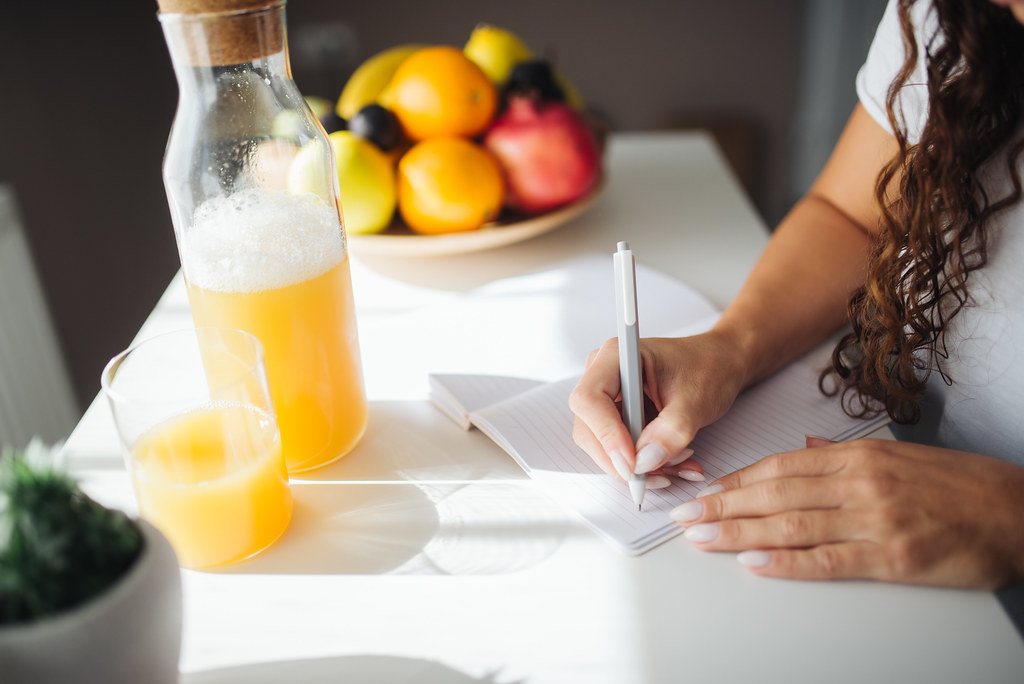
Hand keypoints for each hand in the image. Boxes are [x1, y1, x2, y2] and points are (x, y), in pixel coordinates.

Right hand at [568, 329, 749, 483]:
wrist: (719, 364)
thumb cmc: (708, 368)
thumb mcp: (696, 400)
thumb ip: (671, 431)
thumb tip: (644, 462)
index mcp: (617, 356)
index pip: (590, 400)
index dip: (606, 435)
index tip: (632, 463)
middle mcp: (603, 375)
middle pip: (590, 429)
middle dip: (624, 459)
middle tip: (662, 474)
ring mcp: (607, 397)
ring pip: (602, 445)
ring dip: (637, 466)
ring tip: (678, 465)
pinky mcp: (615, 416)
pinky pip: (616, 449)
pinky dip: (643, 464)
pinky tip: (672, 463)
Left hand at [672, 437, 1023, 587]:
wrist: (1018, 512)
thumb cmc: (959, 485)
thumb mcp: (898, 455)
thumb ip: (845, 454)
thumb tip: (805, 448)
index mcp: (859, 456)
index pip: (780, 465)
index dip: (737, 479)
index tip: (705, 489)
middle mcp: (860, 482)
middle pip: (775, 493)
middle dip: (724, 505)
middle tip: (686, 515)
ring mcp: (874, 519)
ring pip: (791, 524)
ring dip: (740, 532)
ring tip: (704, 538)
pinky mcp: (892, 557)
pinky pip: (828, 560)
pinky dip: (787, 562)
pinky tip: (755, 563)